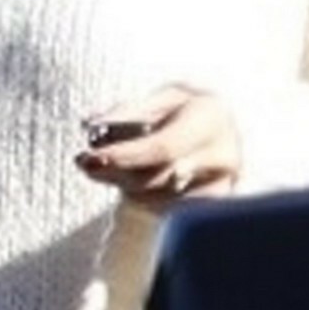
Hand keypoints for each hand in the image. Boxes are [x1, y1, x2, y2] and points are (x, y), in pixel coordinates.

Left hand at [75, 84, 240, 209]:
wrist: (221, 128)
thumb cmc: (186, 108)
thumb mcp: (161, 97)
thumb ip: (128, 111)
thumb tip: (91, 124)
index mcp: (211, 116)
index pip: (163, 147)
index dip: (125, 156)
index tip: (90, 157)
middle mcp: (224, 153)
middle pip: (159, 178)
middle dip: (116, 172)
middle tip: (84, 162)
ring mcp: (223, 184)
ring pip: (160, 199)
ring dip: (123, 186)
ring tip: (104, 167)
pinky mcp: (216, 205)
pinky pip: (168, 211)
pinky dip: (143, 198)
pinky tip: (131, 182)